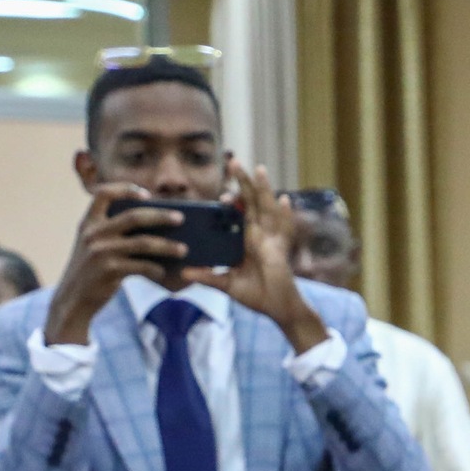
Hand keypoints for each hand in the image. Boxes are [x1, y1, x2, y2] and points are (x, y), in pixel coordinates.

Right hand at [42, 182, 191, 344]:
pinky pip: (142, 266)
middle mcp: (93, 233)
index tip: (146, 194)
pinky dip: (156, 269)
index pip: (103, 194)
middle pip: (134, 216)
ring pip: (144, 243)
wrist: (72, 299)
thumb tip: (157, 226)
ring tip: (184, 250)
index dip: (125, 190)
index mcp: (88, 222)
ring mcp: (100, 252)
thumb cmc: (92, 269)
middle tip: (181, 219)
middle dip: (161, 216)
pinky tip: (164, 272)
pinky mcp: (109, 271)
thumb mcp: (93, 244)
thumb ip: (112, 232)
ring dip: (167, 246)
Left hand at [202, 160, 330, 352]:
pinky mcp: (280, 249)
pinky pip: (284, 228)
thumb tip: (183, 273)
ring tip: (259, 168)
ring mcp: (272, 240)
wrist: (277, 309)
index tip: (221, 193)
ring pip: (266, 208)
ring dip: (263, 188)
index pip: (239, 214)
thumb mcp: (226, 284)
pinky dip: (286, 214)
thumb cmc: (256, 296)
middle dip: (245, 183)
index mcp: (247, 241)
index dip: (233, 200)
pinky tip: (285, 199)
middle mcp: (260, 235)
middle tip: (235, 161)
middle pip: (253, 203)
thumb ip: (208, 276)